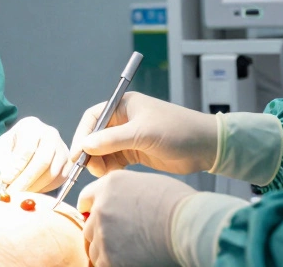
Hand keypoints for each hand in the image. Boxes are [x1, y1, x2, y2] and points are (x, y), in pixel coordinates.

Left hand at [0, 117, 70, 193]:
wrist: (21, 153)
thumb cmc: (8, 151)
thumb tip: (3, 177)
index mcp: (31, 126)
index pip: (27, 147)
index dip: (16, 166)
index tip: (5, 180)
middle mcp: (50, 134)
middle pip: (43, 160)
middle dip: (26, 180)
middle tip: (13, 193)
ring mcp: (62, 149)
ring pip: (52, 173)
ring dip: (35, 187)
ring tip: (19, 195)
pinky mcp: (67, 164)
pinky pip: (59, 180)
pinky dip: (44, 189)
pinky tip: (31, 192)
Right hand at [70, 92, 217, 176]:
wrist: (205, 147)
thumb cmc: (177, 131)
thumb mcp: (142, 133)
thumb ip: (112, 140)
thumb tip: (85, 145)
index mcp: (124, 106)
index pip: (93, 117)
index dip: (82, 135)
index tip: (77, 154)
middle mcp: (124, 120)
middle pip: (96, 135)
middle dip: (90, 152)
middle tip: (89, 169)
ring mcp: (130, 137)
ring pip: (104, 150)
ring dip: (100, 162)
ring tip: (104, 173)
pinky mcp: (136, 152)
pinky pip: (115, 160)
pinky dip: (111, 169)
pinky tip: (114, 176)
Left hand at [78, 171, 195, 266]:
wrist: (188, 226)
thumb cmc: (178, 205)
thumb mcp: (146, 184)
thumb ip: (124, 192)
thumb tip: (119, 204)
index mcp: (109, 185)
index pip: (86, 198)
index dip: (92, 209)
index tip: (99, 218)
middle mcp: (101, 208)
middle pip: (89, 226)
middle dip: (102, 232)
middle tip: (122, 238)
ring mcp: (103, 234)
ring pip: (95, 248)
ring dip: (108, 250)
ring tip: (131, 250)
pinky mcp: (110, 258)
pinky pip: (103, 263)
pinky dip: (114, 263)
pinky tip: (132, 260)